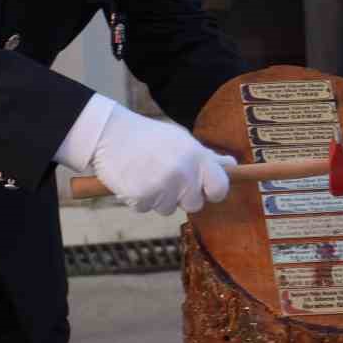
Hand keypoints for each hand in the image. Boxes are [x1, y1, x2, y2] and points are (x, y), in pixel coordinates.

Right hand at [87, 105, 234, 214]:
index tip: (202, 188)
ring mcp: (163, 186)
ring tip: (145, 173)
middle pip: (194, 204)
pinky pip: (147, 209)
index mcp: (196, 156)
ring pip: (168, 209)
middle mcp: (183, 172)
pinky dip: (139, 199)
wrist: (109, 134)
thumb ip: (205, 157)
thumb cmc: (147, 137)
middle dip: (181, 196)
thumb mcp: (180, 140)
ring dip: (157, 197)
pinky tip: (133, 179)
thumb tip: (232, 165)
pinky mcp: (143, 197)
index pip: (220, 188)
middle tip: (164, 175)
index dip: (212, 192)